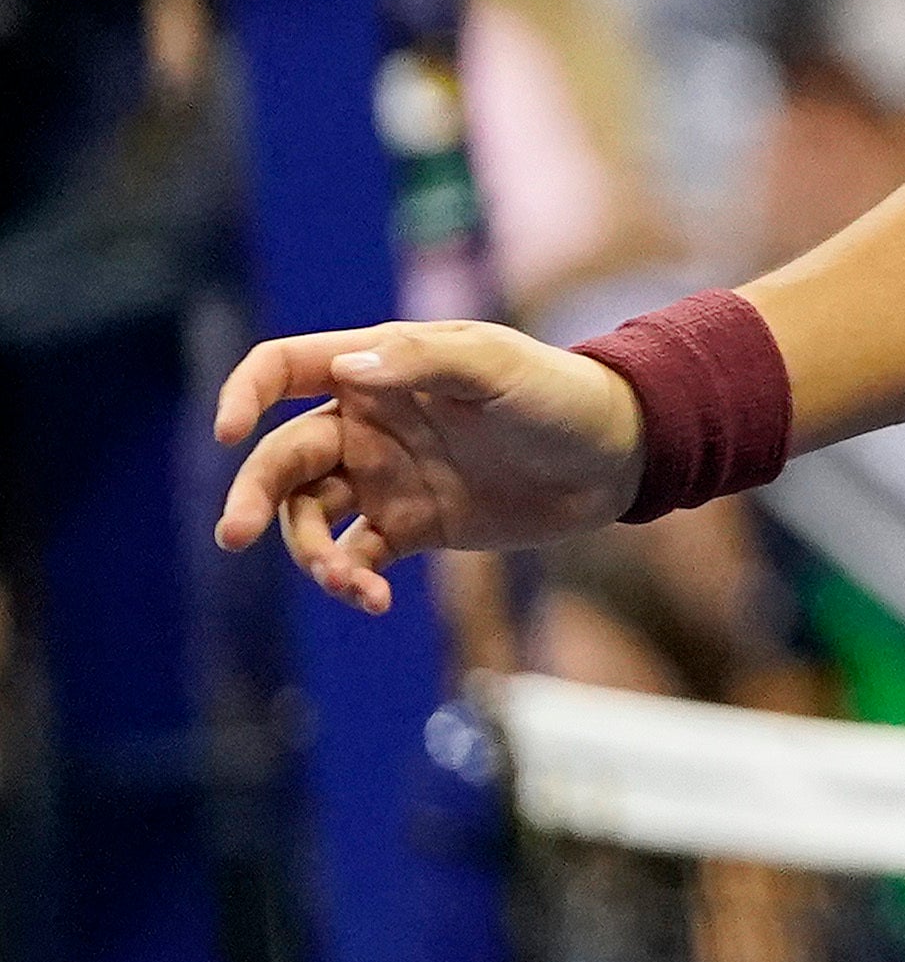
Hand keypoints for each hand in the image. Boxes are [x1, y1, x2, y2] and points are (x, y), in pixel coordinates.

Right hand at [210, 323, 649, 614]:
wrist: (617, 456)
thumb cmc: (559, 392)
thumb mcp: (497, 367)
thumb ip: (425, 362)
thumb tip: (347, 370)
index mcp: (379, 367)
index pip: (285, 368)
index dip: (245, 394)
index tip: (229, 431)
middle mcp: (367, 422)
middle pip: (282, 456)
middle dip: (255, 494)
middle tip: (238, 533)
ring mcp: (384, 477)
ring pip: (309, 516)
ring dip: (306, 551)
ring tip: (343, 579)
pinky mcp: (409, 527)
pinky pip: (355, 557)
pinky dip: (349, 580)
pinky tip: (372, 599)